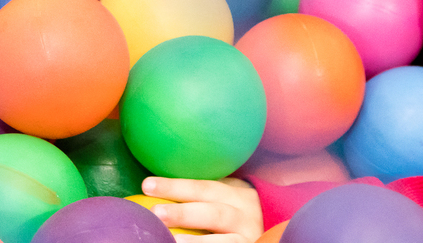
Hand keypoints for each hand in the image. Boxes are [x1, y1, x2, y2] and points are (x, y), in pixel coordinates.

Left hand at [141, 175, 263, 242]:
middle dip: (184, 212)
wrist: (275, 233)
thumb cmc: (236, 214)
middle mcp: (246, 216)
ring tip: (171, 240)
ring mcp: (249, 238)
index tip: (147, 185)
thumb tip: (156, 185)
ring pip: (225, 241)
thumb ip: (205, 193)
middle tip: (156, 213)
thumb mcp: (229, 197)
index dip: (176, 186)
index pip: (205, 187)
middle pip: (214, 212)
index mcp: (238, 195)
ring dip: (196, 242)